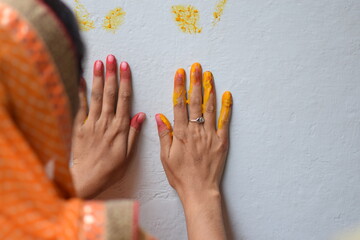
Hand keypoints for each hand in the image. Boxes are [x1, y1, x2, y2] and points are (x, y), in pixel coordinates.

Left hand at [71, 55, 144, 198]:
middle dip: (111, 74)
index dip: (125, 82)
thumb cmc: (110, 170)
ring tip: (99, 62)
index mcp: (120, 128)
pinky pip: (80, 107)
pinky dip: (80, 93)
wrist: (86, 180)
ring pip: (96, 97)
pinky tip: (80, 80)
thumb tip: (141, 115)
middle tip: (112, 58)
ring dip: (97, 79)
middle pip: (110, 94)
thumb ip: (133, 133)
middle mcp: (106, 122)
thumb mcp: (128, 155)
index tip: (125, 67)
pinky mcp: (79, 128)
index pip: (124, 100)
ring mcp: (91, 123)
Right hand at [155, 63, 231, 239]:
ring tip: (208, 75)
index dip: (179, 87)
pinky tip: (227, 95)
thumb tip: (159, 116)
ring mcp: (210, 135)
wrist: (199, 190)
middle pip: (196, 102)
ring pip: (210, 108)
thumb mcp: (166, 157)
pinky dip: (226, 108)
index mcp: (181, 134)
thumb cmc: (180, 175)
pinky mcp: (222, 141)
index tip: (180, 73)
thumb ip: (164, 135)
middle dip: (195, 82)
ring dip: (209, 90)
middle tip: (196, 67)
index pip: (179, 105)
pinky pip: (225, 122)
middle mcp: (196, 131)